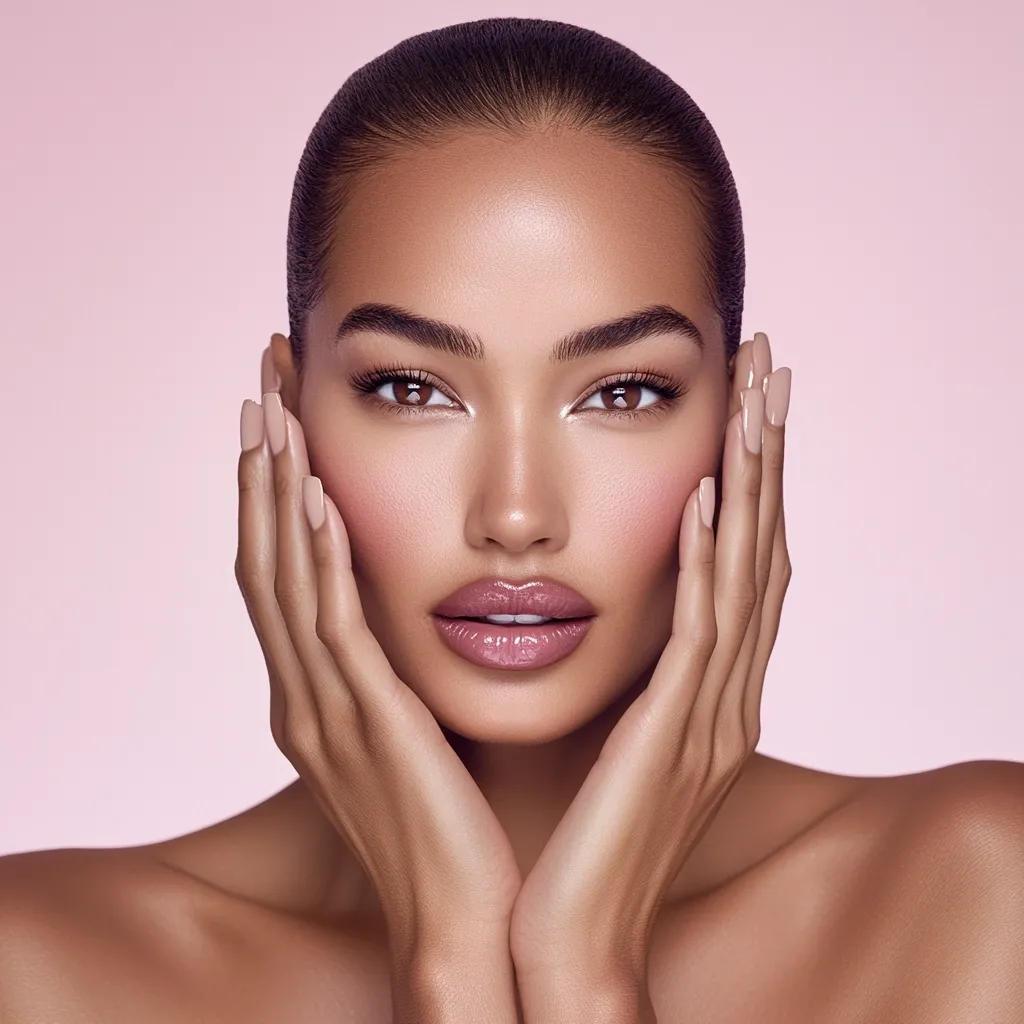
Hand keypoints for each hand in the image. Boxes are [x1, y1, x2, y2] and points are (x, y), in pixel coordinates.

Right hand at [234, 355, 522, 969]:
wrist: (462, 917)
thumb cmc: (449, 821)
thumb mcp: (413, 730)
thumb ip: (398, 672)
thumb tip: (422, 613)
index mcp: (317, 694)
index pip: (280, 573)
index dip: (271, 494)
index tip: (278, 420)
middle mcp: (304, 693)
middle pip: (265, 558)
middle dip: (260, 469)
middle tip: (262, 383)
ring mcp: (325, 709)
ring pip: (286, 580)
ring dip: (279, 493)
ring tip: (275, 413)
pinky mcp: (365, 724)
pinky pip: (333, 628)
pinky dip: (321, 560)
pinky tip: (322, 499)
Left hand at [508, 334, 791, 996]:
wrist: (570, 934)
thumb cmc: (586, 836)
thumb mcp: (619, 738)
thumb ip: (638, 678)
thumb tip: (625, 619)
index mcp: (709, 692)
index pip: (742, 563)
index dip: (753, 478)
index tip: (748, 402)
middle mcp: (726, 694)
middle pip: (761, 550)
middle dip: (769, 453)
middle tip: (769, 364)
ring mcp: (710, 717)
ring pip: (745, 577)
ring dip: (752, 484)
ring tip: (756, 400)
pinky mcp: (675, 739)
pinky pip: (700, 637)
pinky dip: (707, 565)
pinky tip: (704, 502)